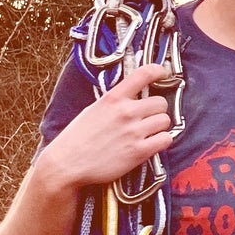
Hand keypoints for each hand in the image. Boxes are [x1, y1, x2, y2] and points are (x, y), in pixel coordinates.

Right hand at [39, 62, 176, 191]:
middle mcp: (126, 111)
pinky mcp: (139, 152)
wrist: (68, 164)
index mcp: (113, 97)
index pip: (143, 74)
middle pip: (161, 103)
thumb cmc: (78, 137)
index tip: (163, 74)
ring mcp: (133, 132)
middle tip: (147, 118)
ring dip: (160, 127)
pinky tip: (151, 144)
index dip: (158, 71)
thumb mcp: (94, 109)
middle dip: (157, 110)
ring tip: (147, 133)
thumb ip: (115, 101)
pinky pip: (166, 139)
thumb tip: (134, 96)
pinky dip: (162, 141)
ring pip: (165, 121)